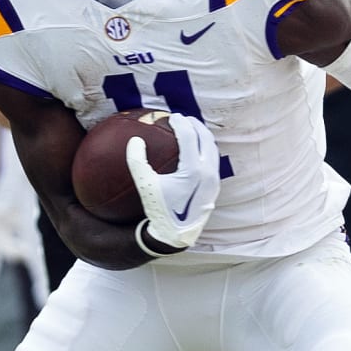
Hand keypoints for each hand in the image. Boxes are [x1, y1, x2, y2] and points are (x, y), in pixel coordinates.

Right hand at [128, 113, 220, 252]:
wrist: (177, 234)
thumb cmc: (160, 210)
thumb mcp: (145, 186)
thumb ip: (137, 161)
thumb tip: (135, 140)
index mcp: (193, 170)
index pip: (189, 137)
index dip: (181, 123)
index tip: (172, 116)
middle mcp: (208, 173)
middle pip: (206, 139)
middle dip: (195, 125)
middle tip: (183, 118)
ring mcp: (214, 181)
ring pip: (212, 149)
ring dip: (202, 136)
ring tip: (191, 130)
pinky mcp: (215, 187)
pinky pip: (213, 161)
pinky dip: (204, 150)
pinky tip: (193, 151)